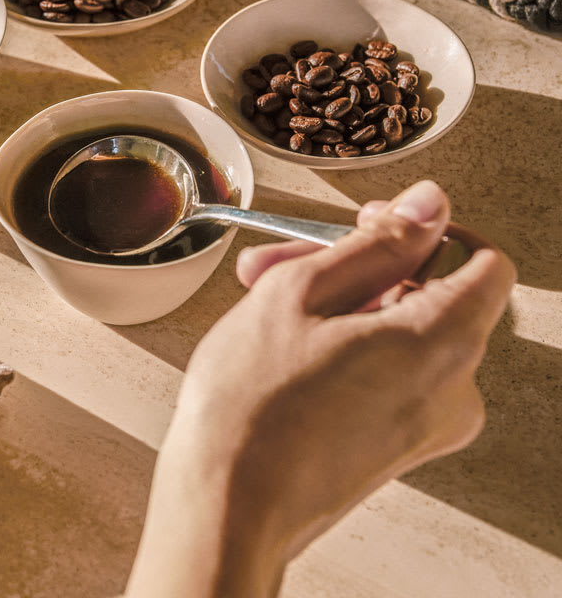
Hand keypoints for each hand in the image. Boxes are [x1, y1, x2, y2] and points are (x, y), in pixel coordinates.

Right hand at [125, 180, 514, 597]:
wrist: (227, 507)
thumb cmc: (252, 405)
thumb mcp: (303, 293)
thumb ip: (377, 243)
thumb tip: (430, 203)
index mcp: (439, 344)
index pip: (483, 261)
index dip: (426, 229)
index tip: (369, 226)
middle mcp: (451, 389)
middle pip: (426, 291)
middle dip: (351, 265)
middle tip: (282, 259)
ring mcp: (427, 422)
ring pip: (397, 328)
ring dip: (333, 301)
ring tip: (263, 299)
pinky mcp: (399, 443)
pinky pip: (388, 369)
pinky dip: (342, 342)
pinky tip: (281, 340)